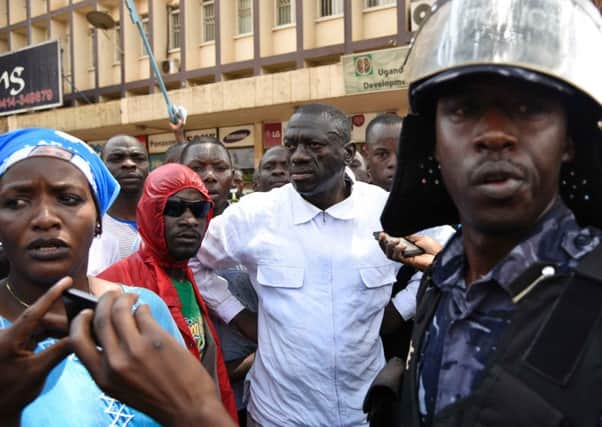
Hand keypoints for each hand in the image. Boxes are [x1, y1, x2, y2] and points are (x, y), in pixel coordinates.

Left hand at [0, 277, 72, 421]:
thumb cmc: (11, 393)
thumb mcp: (37, 371)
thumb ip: (59, 351)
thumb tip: (80, 336)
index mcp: (9, 338)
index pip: (34, 312)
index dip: (52, 295)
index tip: (67, 281)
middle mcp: (9, 336)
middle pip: (42, 321)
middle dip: (64, 323)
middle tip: (86, 326)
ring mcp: (12, 342)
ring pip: (41, 329)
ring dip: (60, 332)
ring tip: (79, 336)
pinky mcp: (15, 349)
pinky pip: (38, 337)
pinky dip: (52, 338)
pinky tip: (66, 342)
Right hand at [70, 291, 235, 426]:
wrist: (189, 408)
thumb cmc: (158, 398)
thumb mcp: (122, 388)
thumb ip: (110, 364)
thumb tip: (105, 332)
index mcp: (102, 378)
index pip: (76, 341)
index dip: (79, 321)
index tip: (87, 311)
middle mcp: (114, 362)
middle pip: (99, 319)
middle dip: (104, 300)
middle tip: (112, 294)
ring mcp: (135, 349)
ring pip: (120, 310)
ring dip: (124, 297)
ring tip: (131, 296)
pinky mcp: (155, 339)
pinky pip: (143, 313)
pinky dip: (143, 307)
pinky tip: (146, 309)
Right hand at [377, 232, 441, 270]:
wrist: (440, 256)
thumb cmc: (433, 249)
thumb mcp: (419, 237)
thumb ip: (408, 235)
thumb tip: (398, 231)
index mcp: (406, 246)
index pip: (391, 243)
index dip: (384, 239)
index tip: (382, 232)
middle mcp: (403, 253)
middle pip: (387, 249)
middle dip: (382, 242)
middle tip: (382, 235)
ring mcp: (405, 258)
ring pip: (389, 254)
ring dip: (389, 246)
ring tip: (394, 240)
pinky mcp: (407, 262)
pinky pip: (397, 257)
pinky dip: (397, 250)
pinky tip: (402, 246)